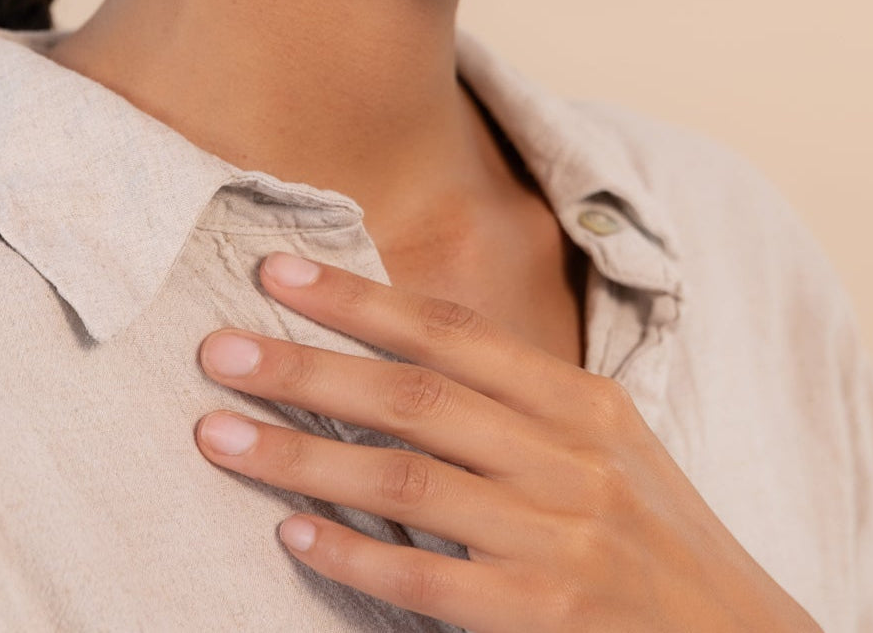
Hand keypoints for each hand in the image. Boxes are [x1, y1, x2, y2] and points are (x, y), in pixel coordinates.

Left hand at [193, 250, 821, 632]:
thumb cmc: (653, 532)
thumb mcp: (603, 443)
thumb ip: (515, 400)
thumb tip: (402, 352)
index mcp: (581, 401)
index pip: (451, 332)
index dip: (360, 299)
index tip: (278, 274)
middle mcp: (569, 457)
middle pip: (415, 396)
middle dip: (308, 367)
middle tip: (219, 350)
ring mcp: (558, 538)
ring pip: (406, 481)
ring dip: (303, 456)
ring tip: (221, 436)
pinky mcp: (545, 617)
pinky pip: (428, 581)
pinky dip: (355, 554)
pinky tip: (294, 534)